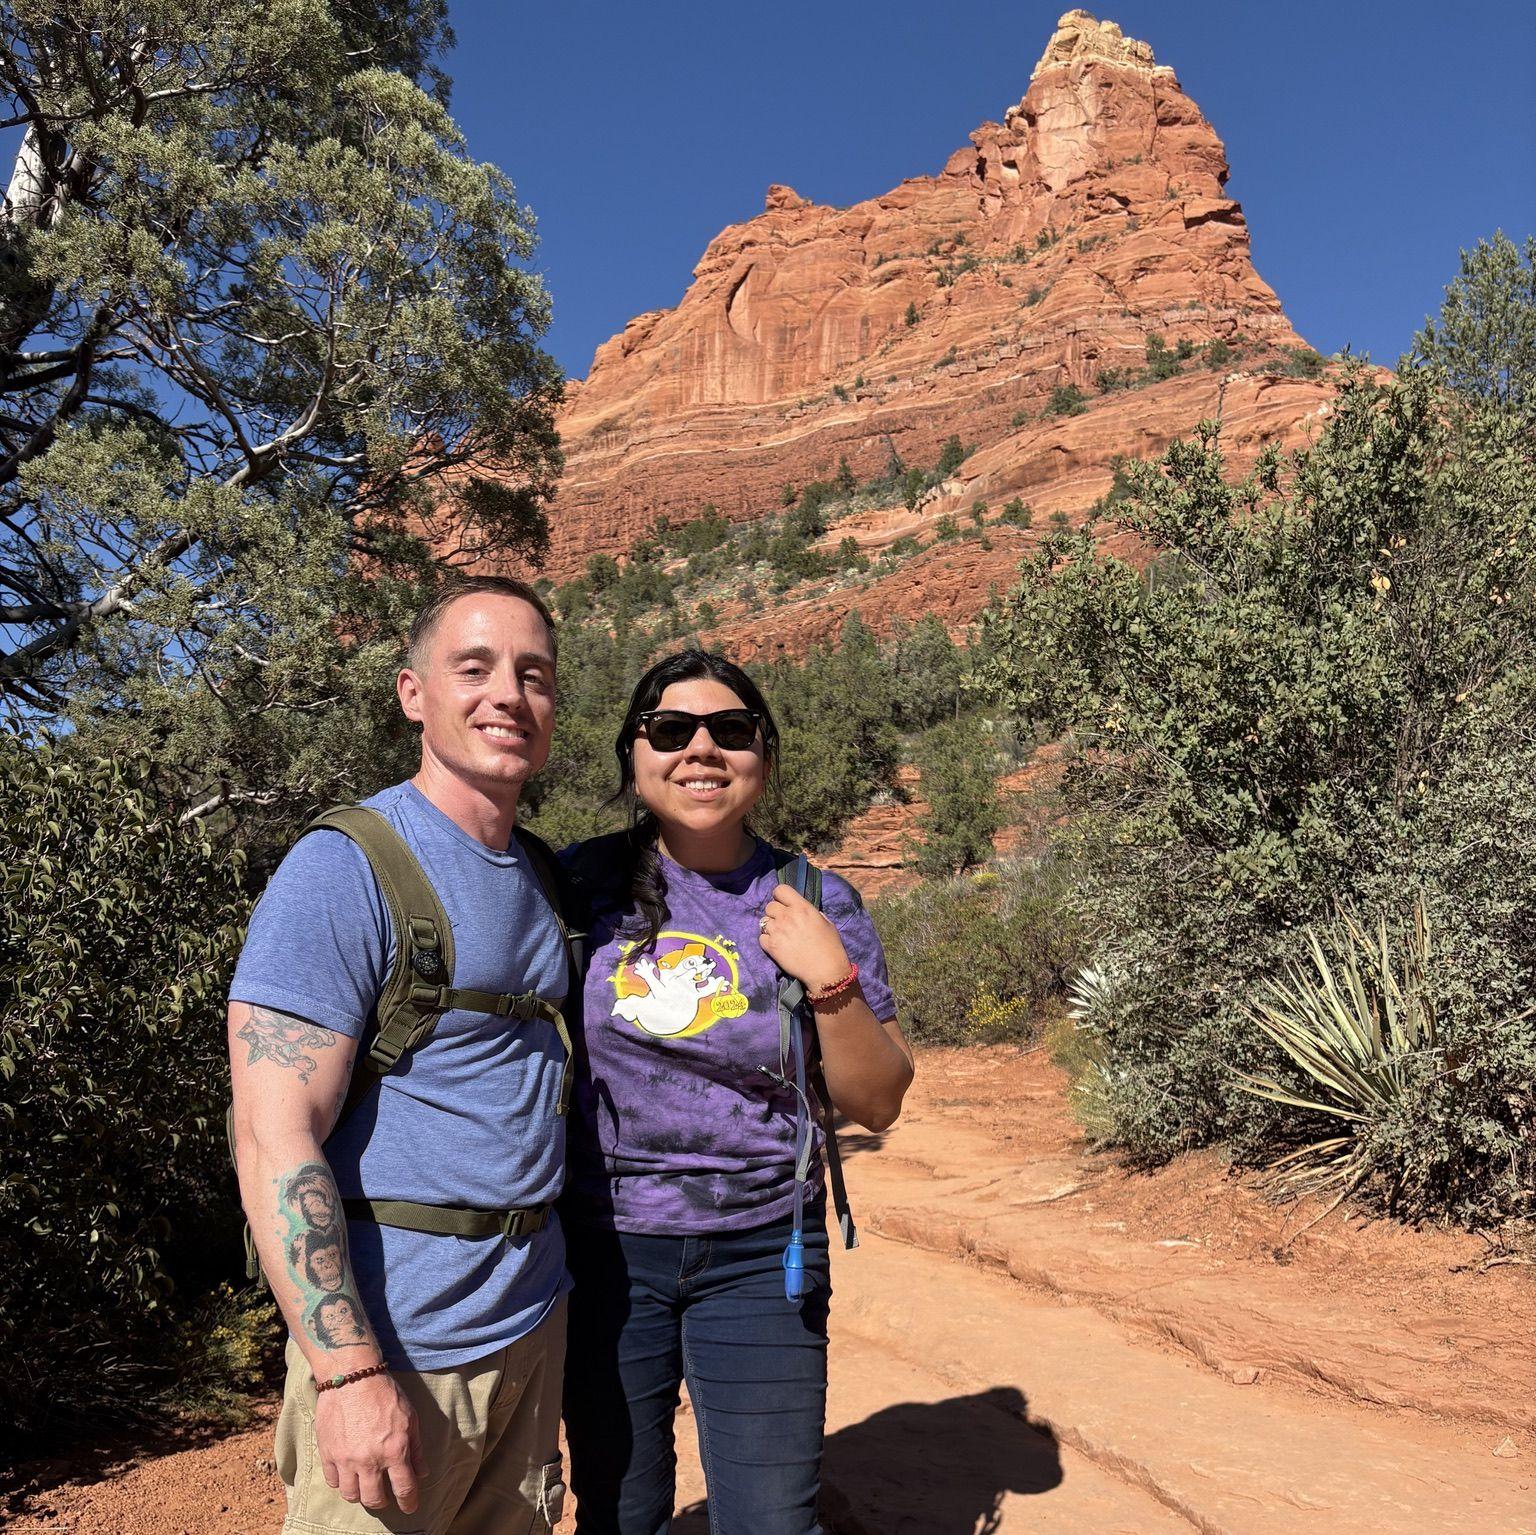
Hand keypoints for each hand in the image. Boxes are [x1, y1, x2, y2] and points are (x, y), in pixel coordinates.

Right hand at [315, 1370, 425, 1512]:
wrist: (353, 1376)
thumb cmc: (385, 1393)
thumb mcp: (410, 1417)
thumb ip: (416, 1448)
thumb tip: (422, 1473)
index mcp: (395, 1451)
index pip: (404, 1488)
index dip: (409, 1503)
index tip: (410, 1508)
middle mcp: (370, 1460)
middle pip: (374, 1499)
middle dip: (381, 1502)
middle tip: (384, 1497)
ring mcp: (346, 1459)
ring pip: (351, 1495)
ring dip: (359, 1494)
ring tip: (364, 1485)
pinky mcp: (328, 1454)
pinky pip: (332, 1481)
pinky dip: (340, 1481)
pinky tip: (347, 1473)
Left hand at [759, 883, 849, 993]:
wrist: (825, 970)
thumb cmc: (830, 946)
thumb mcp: (825, 921)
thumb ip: (810, 912)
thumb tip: (799, 910)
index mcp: (802, 907)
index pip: (780, 889)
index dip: (780, 896)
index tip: (784, 903)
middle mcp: (787, 916)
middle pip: (769, 906)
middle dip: (775, 913)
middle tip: (783, 922)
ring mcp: (777, 931)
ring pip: (763, 921)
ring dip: (771, 927)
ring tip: (781, 935)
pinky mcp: (771, 946)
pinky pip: (761, 937)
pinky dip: (767, 940)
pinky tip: (777, 945)